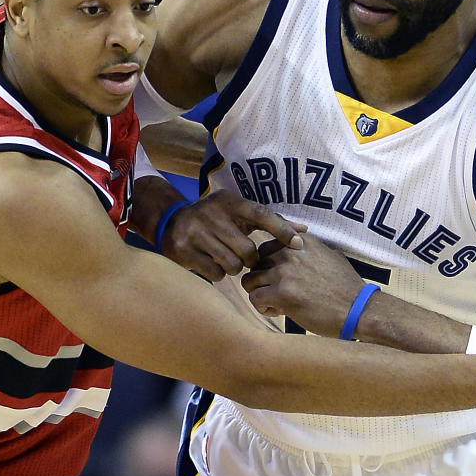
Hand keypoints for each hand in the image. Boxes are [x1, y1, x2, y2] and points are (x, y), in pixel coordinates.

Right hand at [161, 190, 306, 281]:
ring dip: (233, 267)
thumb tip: (304, 231)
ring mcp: (196, 232)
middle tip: (244, 256)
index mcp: (228, 201)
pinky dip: (218, 273)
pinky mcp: (185, 250)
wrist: (171, 222)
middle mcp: (211, 213)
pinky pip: (215, 273)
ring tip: (226, 258)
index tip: (298, 245)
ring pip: (232, 265)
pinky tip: (211, 262)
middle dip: (250, 258)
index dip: (282, 230)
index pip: (261, 214)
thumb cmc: (217, 220)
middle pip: (247, 249)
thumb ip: (271, 222)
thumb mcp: (239, 213)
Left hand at [241, 234, 363, 333]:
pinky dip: (262, 307)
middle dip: (261, 278)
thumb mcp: (329, 255)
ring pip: (249, 280)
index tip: (277, 274)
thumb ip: (307, 250)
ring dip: (259, 293)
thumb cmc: (346, 287)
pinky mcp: (282, 294)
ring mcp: (285, 272)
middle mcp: (290, 253)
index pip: (266, 244)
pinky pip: (254, 298)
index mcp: (300, 241)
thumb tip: (294, 248)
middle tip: (274, 291)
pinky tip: (278, 311)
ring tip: (275, 303)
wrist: (359, 309)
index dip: (267, 262)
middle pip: (255, 262)